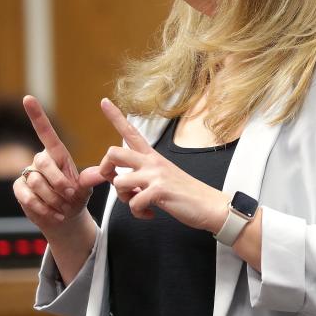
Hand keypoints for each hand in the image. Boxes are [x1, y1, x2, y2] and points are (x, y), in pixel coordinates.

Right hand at [13, 96, 93, 230]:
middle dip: (59, 183)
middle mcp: (40, 159)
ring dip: (54, 199)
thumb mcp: (86, 187)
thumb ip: (90, 178)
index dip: (36, 115)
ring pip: (37, 182)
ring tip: (63, 206)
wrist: (63, 217)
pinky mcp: (19, 188)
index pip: (45, 132)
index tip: (28, 97)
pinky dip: (44, 208)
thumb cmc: (76, 197)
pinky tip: (54, 213)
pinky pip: (28, 197)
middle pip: (44, 163)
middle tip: (70, 197)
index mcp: (57, 154)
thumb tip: (103, 170)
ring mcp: (27, 173)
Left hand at [80, 98, 231, 232]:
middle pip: (114, 152)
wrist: (210, 205)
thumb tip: (119, 182)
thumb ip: (140, 176)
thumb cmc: (187, 194)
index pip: (131, 132)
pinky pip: (133, 203)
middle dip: (105, 169)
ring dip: (124, 198)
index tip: (104, 102)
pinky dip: (138, 213)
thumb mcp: (162, 178)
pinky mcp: (159, 191)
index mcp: (153, 157)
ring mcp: (156, 175)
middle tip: (113, 181)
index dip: (116, 116)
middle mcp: (153, 162)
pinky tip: (150, 213)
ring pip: (118, 182)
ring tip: (139, 202)